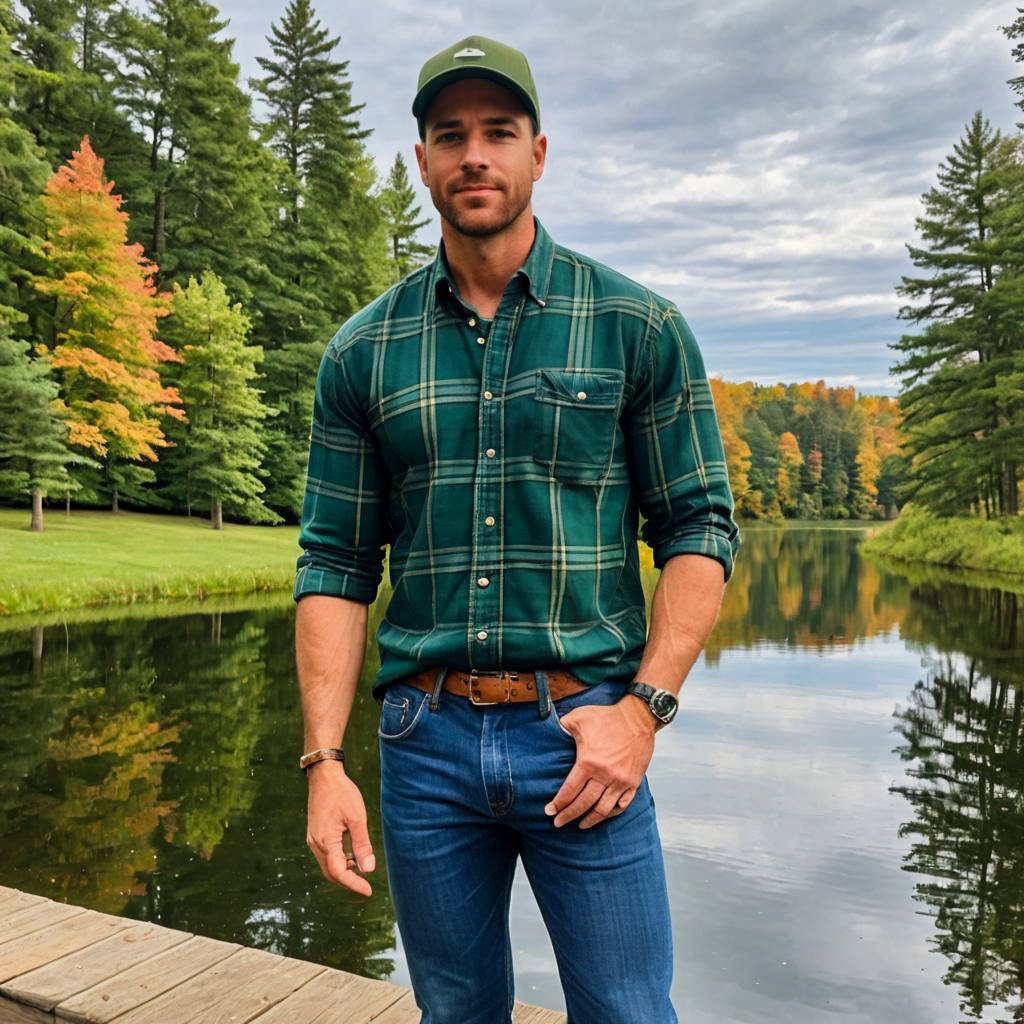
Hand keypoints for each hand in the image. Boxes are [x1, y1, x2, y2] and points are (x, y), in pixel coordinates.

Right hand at [306, 760, 375, 895]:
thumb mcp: (357, 818)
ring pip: (328, 865)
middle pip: (331, 873)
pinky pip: (326, 855)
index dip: (354, 884)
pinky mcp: (315, 834)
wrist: (324, 776)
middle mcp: (316, 844)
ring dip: (344, 872)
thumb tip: (368, 869)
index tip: (369, 890)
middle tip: (366, 885)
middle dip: (348, 882)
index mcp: (326, 842)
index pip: (339, 873)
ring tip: (362, 870)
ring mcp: (313, 839)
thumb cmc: (342, 794)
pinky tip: (352, 856)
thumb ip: (362, 845)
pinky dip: (339, 861)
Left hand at [544, 695, 655, 828]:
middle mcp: (605, 775)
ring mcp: (621, 781)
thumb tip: (550, 733)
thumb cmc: (606, 717)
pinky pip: (622, 805)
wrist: (638, 718)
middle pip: (583, 804)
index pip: (570, 791)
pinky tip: (602, 816)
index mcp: (589, 762)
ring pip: (603, 809)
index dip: (558, 804)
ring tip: (580, 825)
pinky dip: (611, 814)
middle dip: (568, 815)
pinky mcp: (633, 782)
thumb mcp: (579, 717)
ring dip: (590, 820)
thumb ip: (562, 727)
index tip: (549, 811)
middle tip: (558, 823)